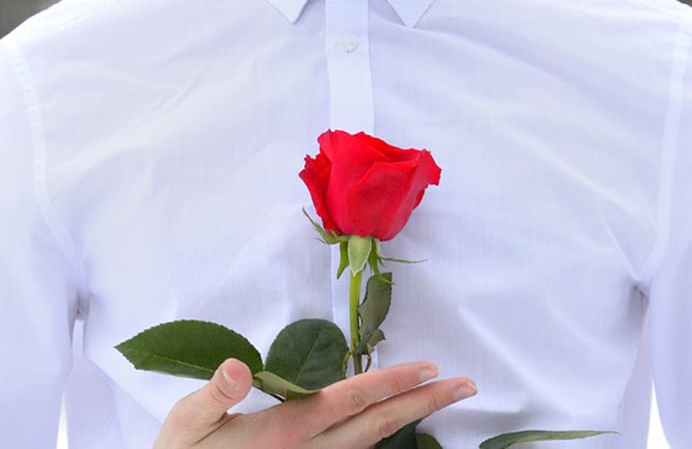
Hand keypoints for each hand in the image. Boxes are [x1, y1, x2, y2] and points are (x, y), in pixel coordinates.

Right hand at [154, 358, 476, 447]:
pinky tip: (392, 425)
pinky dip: (381, 437)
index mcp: (284, 432)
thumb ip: (212, 395)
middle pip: (376, 424)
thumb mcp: (184, 425)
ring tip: (439, 400)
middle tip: (464, 386)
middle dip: (422, 403)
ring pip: (371, 443)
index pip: (348, 401)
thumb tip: (240, 366)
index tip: (430, 369)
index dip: (391, 383)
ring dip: (409, 418)